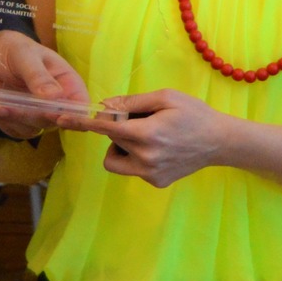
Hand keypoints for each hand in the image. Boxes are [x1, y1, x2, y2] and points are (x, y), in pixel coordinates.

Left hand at [0, 31, 89, 137]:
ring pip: (32, 128)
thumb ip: (38, 76)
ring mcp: (37, 114)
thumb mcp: (26, 55)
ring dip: (11, 119)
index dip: (76, 117)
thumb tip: (55, 96)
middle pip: (53, 121)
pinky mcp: (19, 121)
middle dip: (30, 115)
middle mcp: (56, 103)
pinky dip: (0, 121)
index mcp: (68, 84)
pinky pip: (13, 130)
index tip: (58, 117)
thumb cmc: (15, 49)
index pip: (81, 107)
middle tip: (8, 106)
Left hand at [59, 88, 237, 188]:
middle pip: (110, 144)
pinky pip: (132, 169)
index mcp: (147, 133)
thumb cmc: (194, 113)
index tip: (62, 120)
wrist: (219, 141)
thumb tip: (105, 107)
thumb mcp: (166, 97)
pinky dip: (137, 158)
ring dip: (122, 148)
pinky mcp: (155, 182)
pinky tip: (160, 150)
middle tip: (139, 123)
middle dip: (116, 133)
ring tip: (147, 138)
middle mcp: (145, 158)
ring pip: (115, 161)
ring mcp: (150, 174)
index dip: (82, 123)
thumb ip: (132, 103)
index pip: (106, 128)